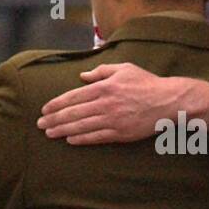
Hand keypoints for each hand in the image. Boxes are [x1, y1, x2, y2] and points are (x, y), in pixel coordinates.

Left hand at [36, 63, 208, 144]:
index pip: (74, 96)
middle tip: (40, 125)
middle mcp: (106, 103)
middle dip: (54, 119)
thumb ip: (101, 71)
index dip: (57, 104)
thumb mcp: (124, 69)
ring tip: (50, 134)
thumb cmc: (146, 83)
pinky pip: (96, 137)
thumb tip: (83, 76)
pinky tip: (70, 140)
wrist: (168, 101)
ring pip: (82, 126)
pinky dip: (81, 139)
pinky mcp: (121, 133)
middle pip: (74, 113)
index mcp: (105, 86)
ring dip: (63, 130)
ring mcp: (113, 119)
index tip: (45, 110)